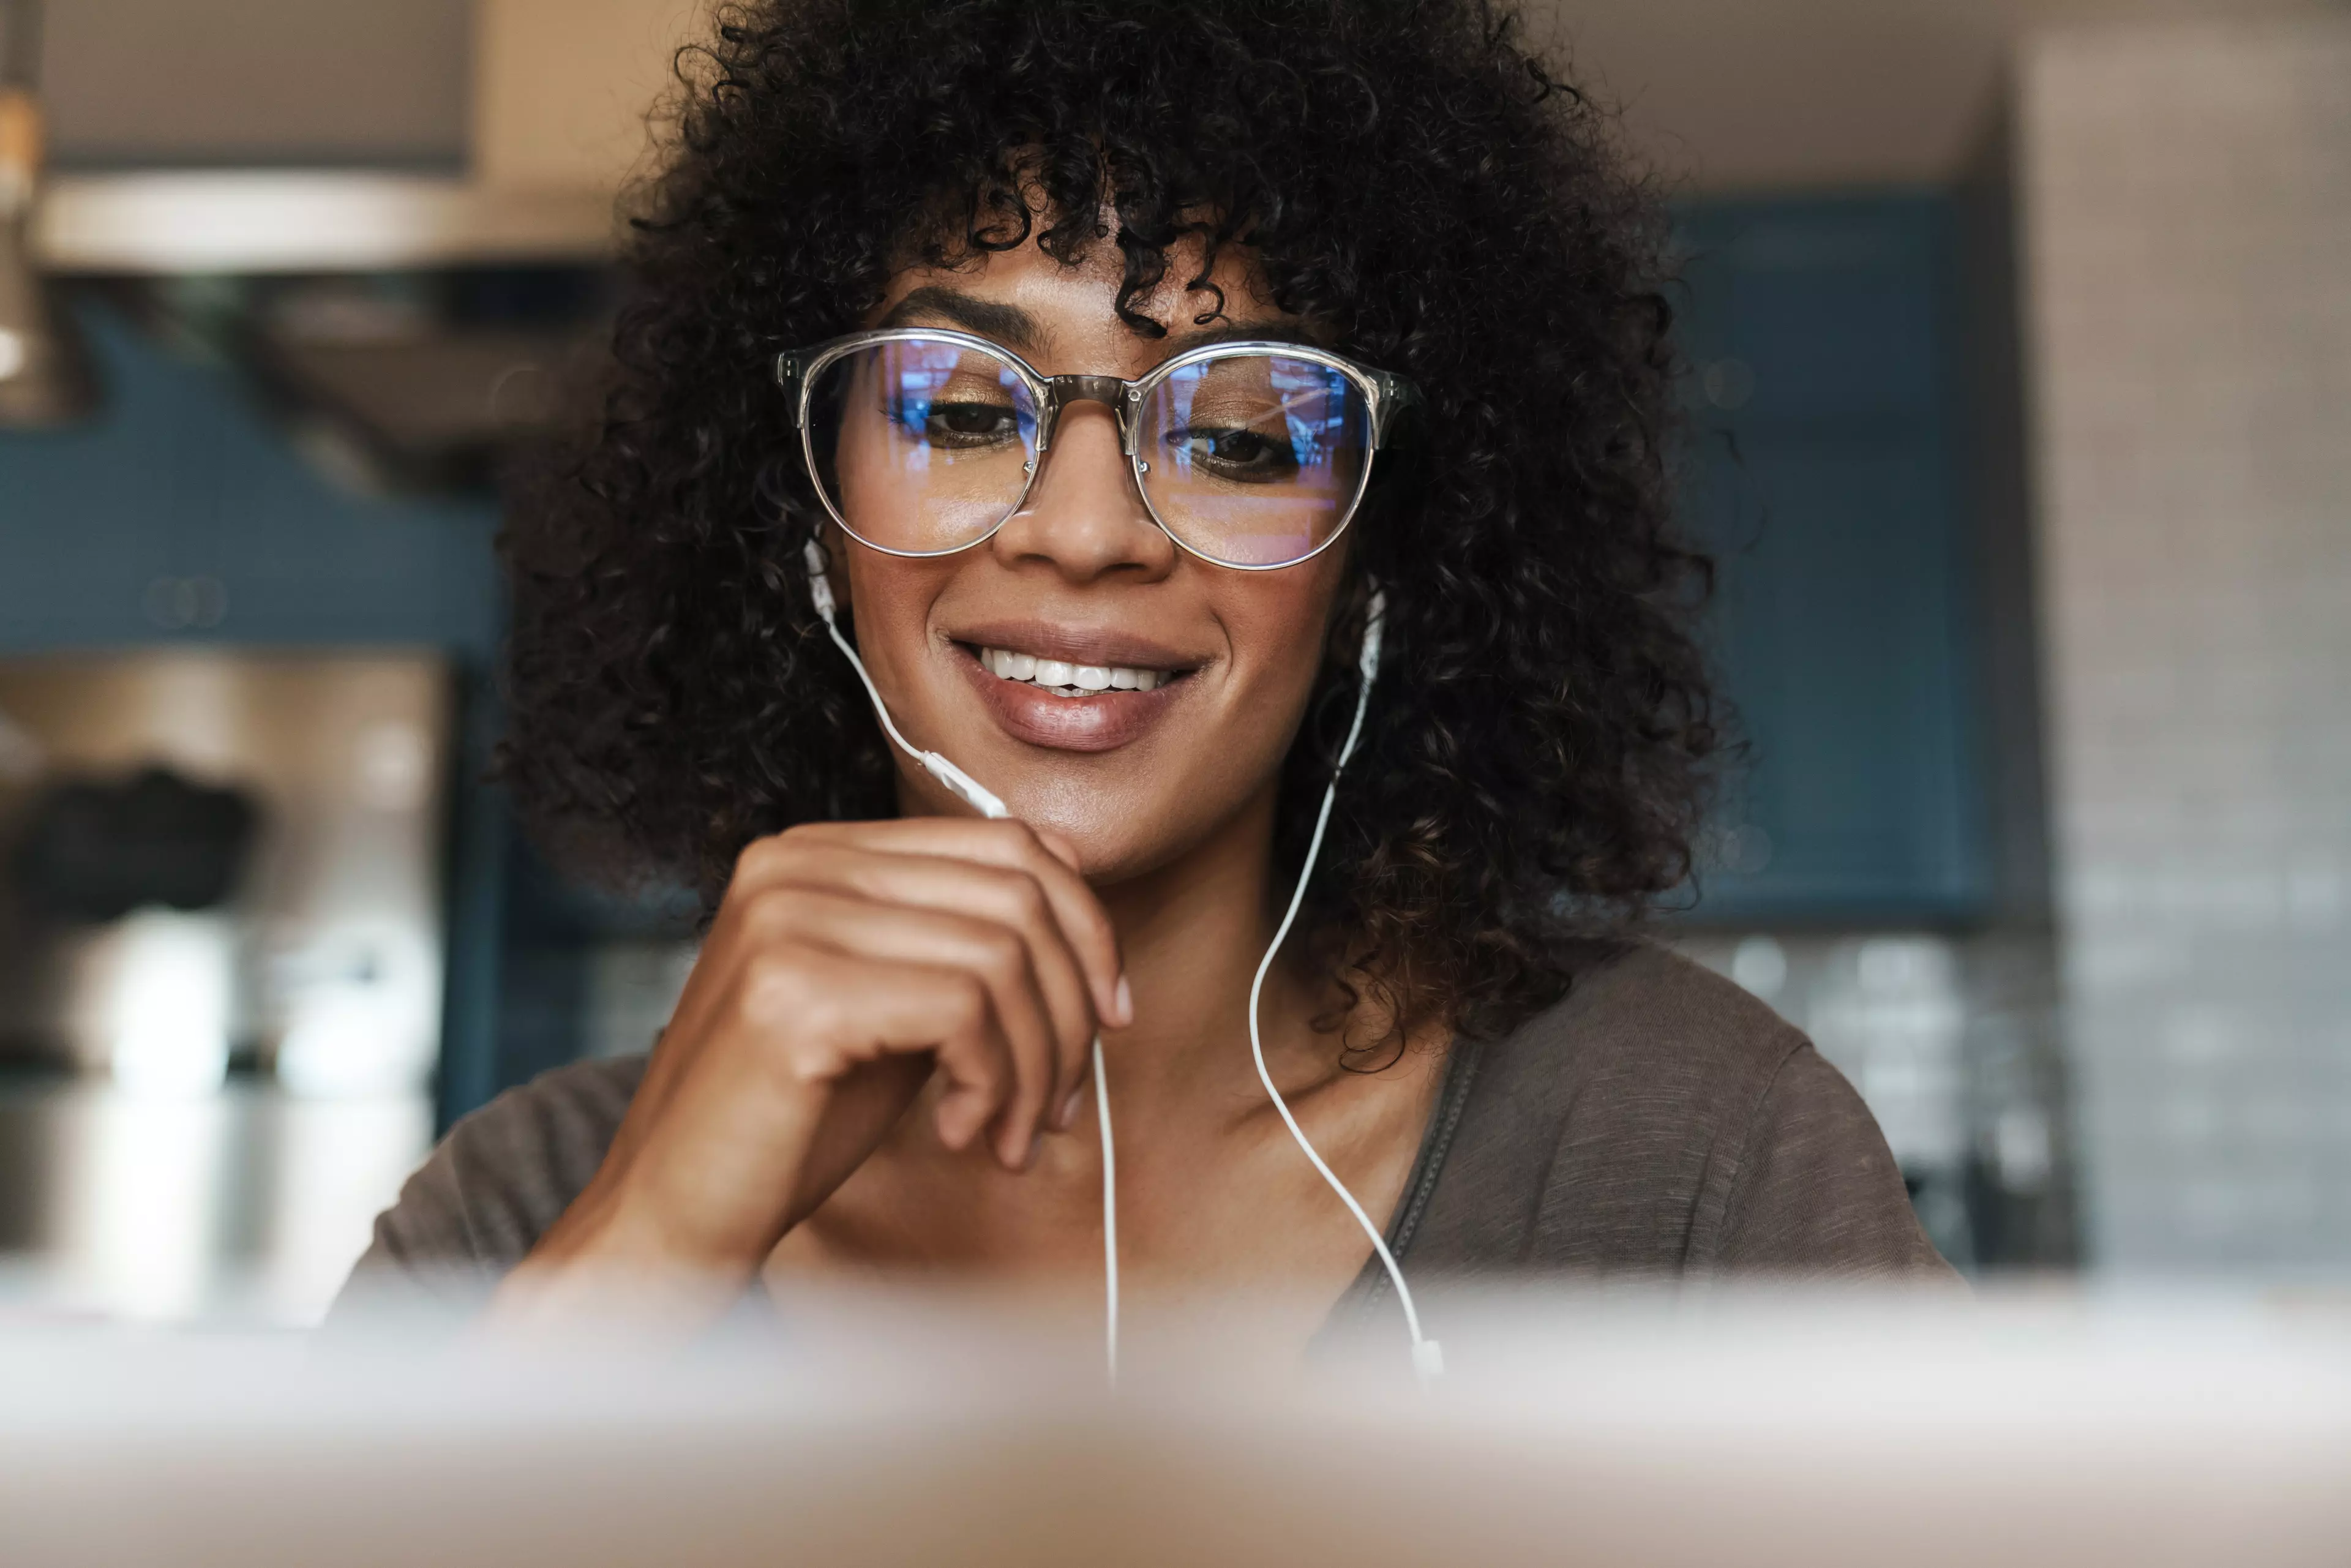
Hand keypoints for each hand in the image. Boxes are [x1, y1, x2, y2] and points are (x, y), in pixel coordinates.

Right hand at [491, 817, 1127, 1326]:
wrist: (671, 1222)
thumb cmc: (789, 1128)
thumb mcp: (894, 1012)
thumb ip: (961, 947)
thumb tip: (1080, 898)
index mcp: (815, 853)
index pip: (1007, 842)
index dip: (1085, 928)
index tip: (1108, 1017)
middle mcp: (794, 865)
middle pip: (1018, 895)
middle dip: (1071, 1008)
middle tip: (1059, 1102)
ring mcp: (786, 921)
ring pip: (1003, 958)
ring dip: (1036, 1063)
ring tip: (1012, 1133)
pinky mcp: (792, 995)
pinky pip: (965, 1012)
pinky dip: (992, 1083)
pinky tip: (960, 1136)